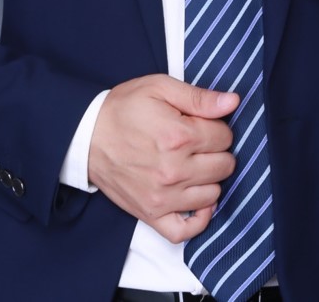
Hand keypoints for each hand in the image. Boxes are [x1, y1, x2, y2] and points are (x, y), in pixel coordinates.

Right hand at [88, 74, 239, 241]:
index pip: (225, 137)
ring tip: (194, 164)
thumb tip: (233, 102)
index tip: (202, 123)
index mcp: (178, 135)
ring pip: (213, 194)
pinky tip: (197, 199)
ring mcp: (163, 196)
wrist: (86, 134)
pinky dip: (198, 218)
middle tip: (199, 142)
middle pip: (224, 166)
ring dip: (209, 178)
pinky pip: (186, 230)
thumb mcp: (160, 87)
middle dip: (217, 150)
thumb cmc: (123, 108)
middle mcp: (174, 170)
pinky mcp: (151, 214)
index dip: (217, 126)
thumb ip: (199, 97)